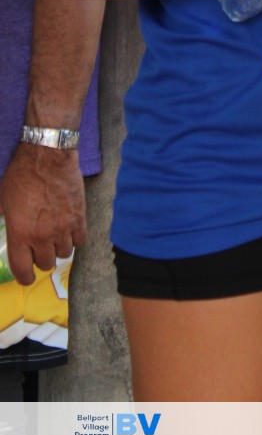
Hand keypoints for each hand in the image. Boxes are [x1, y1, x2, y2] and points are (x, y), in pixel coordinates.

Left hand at [0, 144, 86, 284]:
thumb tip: (0, 225)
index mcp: (20, 234)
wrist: (48, 157)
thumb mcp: (1, 200)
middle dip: (42, 259)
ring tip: (55, 238)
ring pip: (64, 254)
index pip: (23, 270)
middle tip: (40, 249)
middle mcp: (42, 236)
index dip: (25, 278)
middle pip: (46, 263)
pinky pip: (81, 240)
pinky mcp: (79, 218)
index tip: (27, 276)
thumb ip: (2, 219)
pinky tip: (70, 231)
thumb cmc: (21, 175)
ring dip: (58, 249)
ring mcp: (63, 228)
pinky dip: (75, 239)